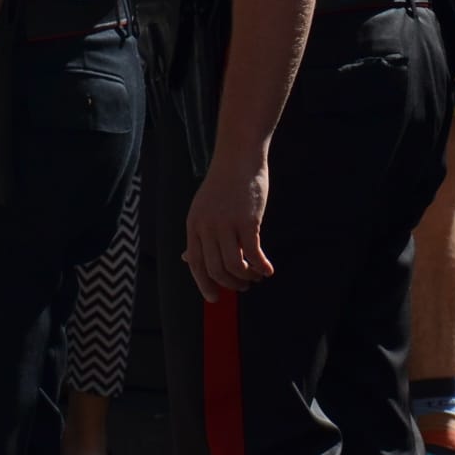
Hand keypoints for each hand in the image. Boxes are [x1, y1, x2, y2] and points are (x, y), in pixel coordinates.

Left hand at [183, 151, 274, 302]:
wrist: (238, 157)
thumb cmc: (223, 184)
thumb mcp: (202, 209)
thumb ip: (198, 235)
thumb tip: (187, 260)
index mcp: (193, 224)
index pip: (195, 264)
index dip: (205, 284)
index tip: (215, 298)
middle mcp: (207, 226)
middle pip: (216, 269)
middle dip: (231, 284)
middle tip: (243, 287)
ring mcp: (226, 223)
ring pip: (234, 266)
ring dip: (247, 277)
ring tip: (255, 277)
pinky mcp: (247, 220)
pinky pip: (254, 254)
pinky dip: (261, 267)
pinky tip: (268, 270)